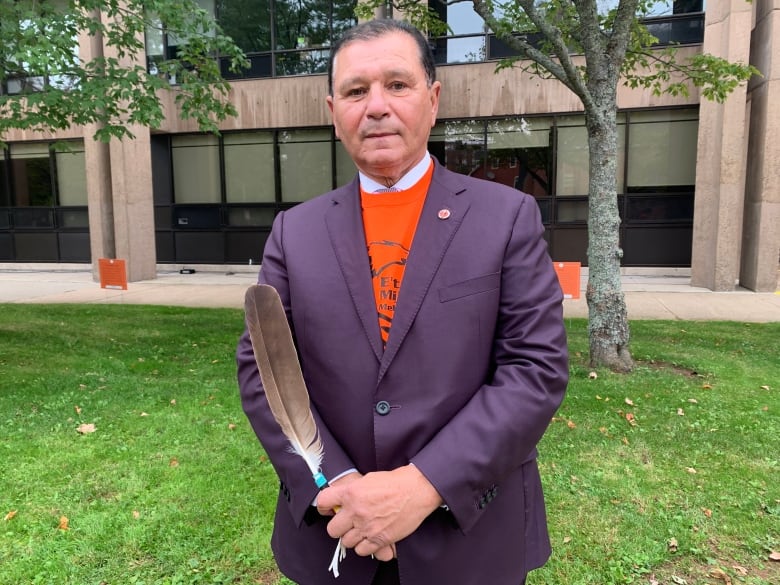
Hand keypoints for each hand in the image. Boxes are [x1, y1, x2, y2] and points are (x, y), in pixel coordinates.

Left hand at [317, 465, 442, 557]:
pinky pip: (362, 551)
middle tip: (346, 523)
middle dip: (338, 527)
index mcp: (351, 492)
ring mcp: (367, 527)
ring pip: (346, 542)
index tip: (328, 509)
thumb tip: (341, 500)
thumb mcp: (367, 479)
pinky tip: (370, 537)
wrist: (416, 490)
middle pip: (332, 529)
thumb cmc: (395, 482)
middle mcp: (356, 511)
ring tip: (361, 530)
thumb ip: (352, 491)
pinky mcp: (379, 539)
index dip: (324, 507)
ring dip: (353, 537)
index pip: (323, 501)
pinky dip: (365, 546)